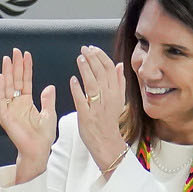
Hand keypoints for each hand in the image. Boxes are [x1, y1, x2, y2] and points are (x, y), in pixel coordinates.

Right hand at [0, 48, 56, 183]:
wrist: (38, 150)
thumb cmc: (43, 136)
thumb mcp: (49, 114)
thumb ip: (48, 100)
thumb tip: (50, 86)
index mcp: (26, 102)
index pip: (25, 81)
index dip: (26, 68)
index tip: (26, 55)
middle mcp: (16, 104)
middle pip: (15, 81)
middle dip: (15, 66)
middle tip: (15, 51)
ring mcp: (10, 109)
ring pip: (7, 87)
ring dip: (7, 73)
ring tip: (8, 60)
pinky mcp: (5, 116)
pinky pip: (1, 100)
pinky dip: (0, 89)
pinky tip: (2, 78)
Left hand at [70, 45, 128, 176]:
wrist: (107, 143)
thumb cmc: (110, 121)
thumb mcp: (119, 100)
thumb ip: (119, 82)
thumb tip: (119, 65)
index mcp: (116, 93)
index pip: (110, 69)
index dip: (101, 56)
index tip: (93, 48)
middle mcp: (108, 98)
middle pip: (101, 74)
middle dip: (92, 58)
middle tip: (84, 49)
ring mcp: (97, 107)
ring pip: (92, 84)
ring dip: (86, 70)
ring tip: (79, 58)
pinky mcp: (86, 116)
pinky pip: (81, 100)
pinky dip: (77, 89)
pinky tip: (73, 80)